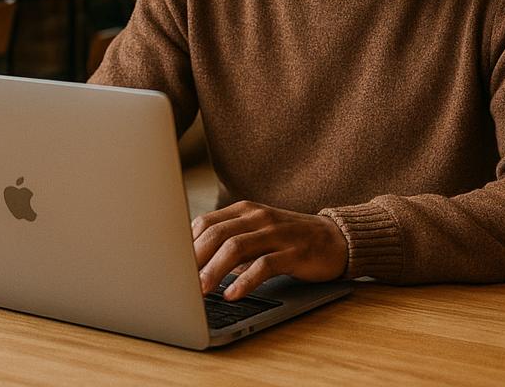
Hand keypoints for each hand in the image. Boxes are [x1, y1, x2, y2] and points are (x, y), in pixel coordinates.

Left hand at [192, 201, 347, 300]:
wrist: (334, 238)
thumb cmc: (288, 239)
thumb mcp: (256, 234)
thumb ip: (229, 241)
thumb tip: (191, 262)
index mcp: (245, 210)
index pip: (206, 222)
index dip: (185, 244)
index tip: (170, 265)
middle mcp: (258, 217)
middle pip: (216, 233)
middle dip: (194, 259)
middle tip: (177, 282)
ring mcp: (276, 233)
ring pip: (236, 247)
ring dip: (214, 270)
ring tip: (200, 291)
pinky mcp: (293, 252)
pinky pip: (264, 265)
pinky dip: (245, 281)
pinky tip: (232, 294)